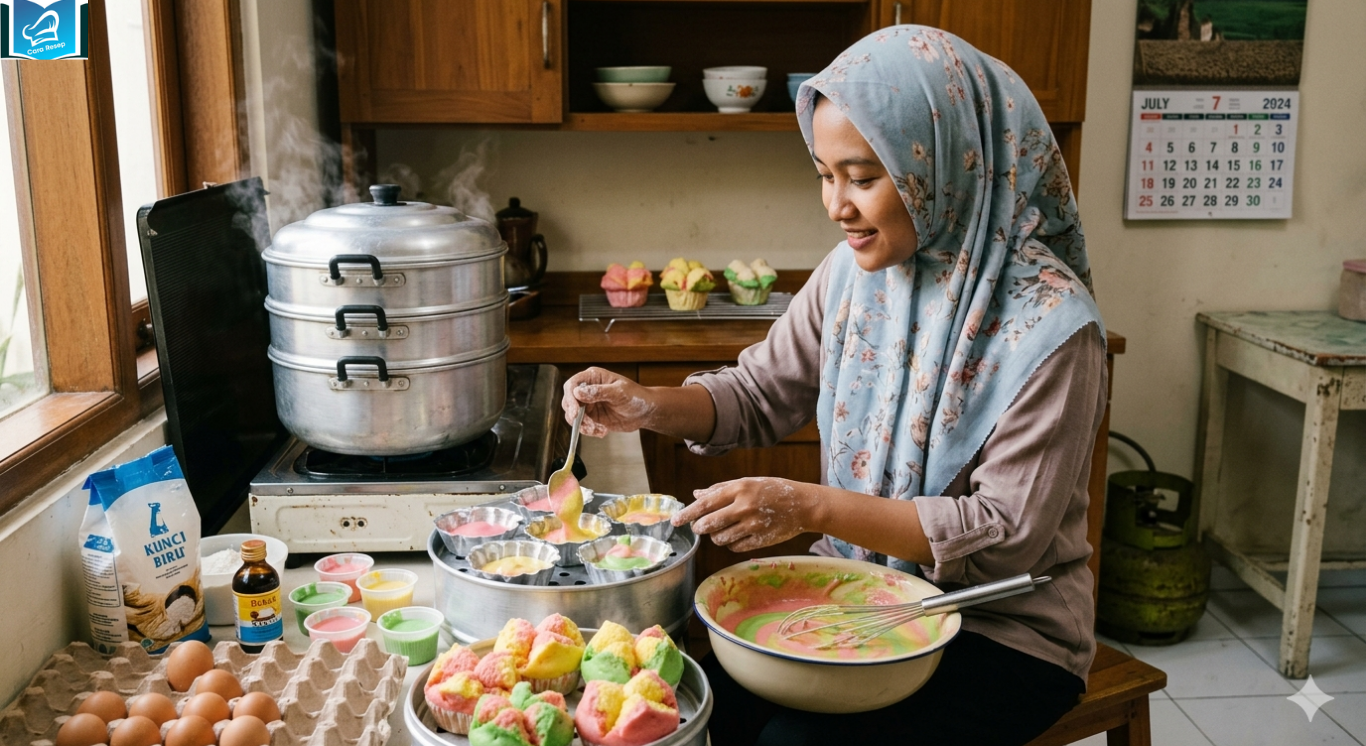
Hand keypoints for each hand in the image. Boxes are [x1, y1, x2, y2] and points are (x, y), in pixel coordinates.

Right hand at [562, 367, 656, 437]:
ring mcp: (588, 404)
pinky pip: (582, 425)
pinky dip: (589, 430)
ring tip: (597, 429)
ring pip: (573, 415)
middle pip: (568, 401)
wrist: (645, 412)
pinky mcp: (592, 417)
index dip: (570, 398)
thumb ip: (599, 392)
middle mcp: (587, 390)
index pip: (572, 385)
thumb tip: (578, 392)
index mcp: (593, 377)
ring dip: (582, 425)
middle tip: (587, 424)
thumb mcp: (619, 392)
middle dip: (575, 415)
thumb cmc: (636, 396)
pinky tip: (602, 431)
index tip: (575, 411)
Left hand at [672, 477, 813, 552]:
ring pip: (720, 539)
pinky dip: (731, 543)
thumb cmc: (772, 490)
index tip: (675, 521)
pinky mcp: (761, 540)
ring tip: (723, 529)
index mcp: (739, 488)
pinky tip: (737, 535)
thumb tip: (695, 495)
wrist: (803, 505)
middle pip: (709, 524)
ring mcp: (753, 525)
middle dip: (699, 528)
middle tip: (699, 527)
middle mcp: (745, 506)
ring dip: (715, 536)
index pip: (706, 504)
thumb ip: (720, 489)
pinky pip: (734, 547)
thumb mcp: (747, 483)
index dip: (687, 514)